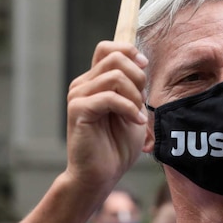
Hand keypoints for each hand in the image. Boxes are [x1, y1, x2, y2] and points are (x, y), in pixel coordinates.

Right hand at [65, 41, 148, 192]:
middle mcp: (83, 84)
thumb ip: (133, 86)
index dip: (129, 51)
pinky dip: (129, 108)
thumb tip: (141, 62)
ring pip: (115, 75)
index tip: (144, 67)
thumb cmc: (117, 144)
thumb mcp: (133, 108)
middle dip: (138, 76)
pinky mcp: (78, 110)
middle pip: (115, 58)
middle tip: (142, 100)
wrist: (102, 174)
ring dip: (135, 94)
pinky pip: (109, 97)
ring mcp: (78, 96)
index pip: (107, 48)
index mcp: (95, 81)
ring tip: (138, 114)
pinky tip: (136, 121)